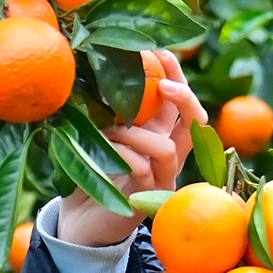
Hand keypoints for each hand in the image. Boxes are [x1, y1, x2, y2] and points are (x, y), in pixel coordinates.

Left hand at [57, 51, 206, 246]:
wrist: (77, 219)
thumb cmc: (86, 172)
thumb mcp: (97, 132)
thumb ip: (105, 108)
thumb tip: (98, 65)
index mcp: (158, 133)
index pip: (179, 102)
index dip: (177, 76)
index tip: (161, 52)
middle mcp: (166, 155)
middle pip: (196, 123)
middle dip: (184, 97)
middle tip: (163, 84)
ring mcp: (160, 178)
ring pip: (168, 148)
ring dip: (137, 133)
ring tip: (110, 129)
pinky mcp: (146, 199)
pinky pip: (145, 170)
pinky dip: (124, 154)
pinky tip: (104, 150)